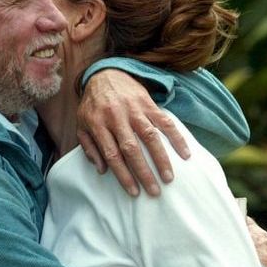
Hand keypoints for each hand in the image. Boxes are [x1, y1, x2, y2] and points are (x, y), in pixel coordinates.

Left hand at [77, 69, 189, 196]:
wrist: (106, 74)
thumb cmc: (92, 105)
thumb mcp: (81, 124)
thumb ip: (89, 147)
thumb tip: (102, 170)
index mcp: (98, 124)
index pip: (112, 154)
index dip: (123, 175)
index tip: (133, 191)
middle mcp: (117, 117)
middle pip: (131, 148)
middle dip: (143, 172)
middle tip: (154, 191)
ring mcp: (134, 109)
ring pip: (150, 136)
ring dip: (161, 158)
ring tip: (169, 178)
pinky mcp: (148, 103)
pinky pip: (165, 121)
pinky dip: (176, 137)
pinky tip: (185, 154)